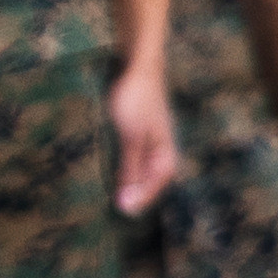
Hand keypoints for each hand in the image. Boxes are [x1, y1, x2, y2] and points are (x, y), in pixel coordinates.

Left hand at [105, 59, 180, 219]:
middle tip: (116, 209)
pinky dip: (125, 165)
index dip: (140, 199)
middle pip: (149, 179)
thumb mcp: (131, 137)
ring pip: (142, 167)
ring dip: (130, 180)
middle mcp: (161, 148)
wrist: (137, 65)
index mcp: (164, 153)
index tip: (122, 212)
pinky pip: (134, 155)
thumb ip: (130, 167)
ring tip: (113, 193)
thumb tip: (129, 199)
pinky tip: (113, 167)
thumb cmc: (135, 99)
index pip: (154, 185)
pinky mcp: (140, 130)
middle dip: (135, 193)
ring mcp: (151, 138)